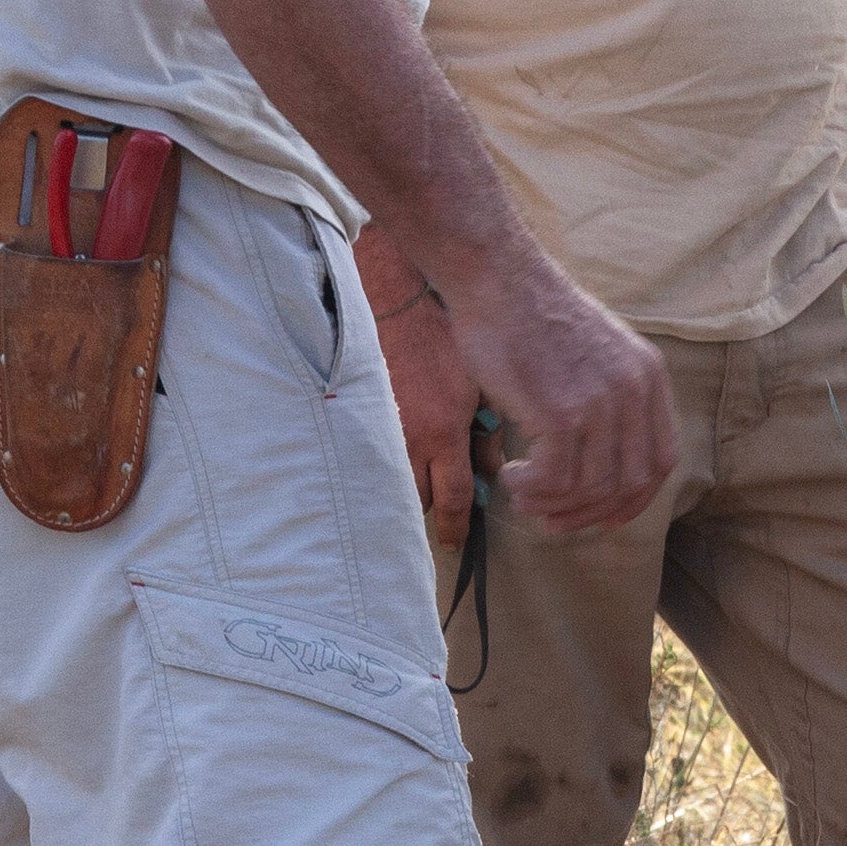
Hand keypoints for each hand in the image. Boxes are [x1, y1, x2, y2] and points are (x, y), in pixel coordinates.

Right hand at [368, 280, 475, 550]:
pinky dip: (381, 466)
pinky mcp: (356, 420)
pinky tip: (388, 460)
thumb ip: (485, 432)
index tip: (458, 543)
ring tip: (415, 484)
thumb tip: (490, 471)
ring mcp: (378, 432)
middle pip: (417, 503)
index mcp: (444, 432)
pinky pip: (369, 460)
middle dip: (429, 510)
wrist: (396, 302)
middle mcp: (409, 441)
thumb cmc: (444, 338)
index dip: (457, 528)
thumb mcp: (480, 385)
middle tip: (439, 511)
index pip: (454, 500)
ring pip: (390, 486)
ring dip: (405, 489)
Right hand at [443, 258, 675, 536]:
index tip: (600, 514)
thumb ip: (608, 398)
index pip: (661, 461)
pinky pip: (556, 481)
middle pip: (630, 483)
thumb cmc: (531, 314)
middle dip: (589, 513)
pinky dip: (531, 490)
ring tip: (522, 493)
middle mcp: (634, 391)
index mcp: (649, 375)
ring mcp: (601, 402)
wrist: (498, 277)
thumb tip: (596, 464)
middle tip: (550, 517)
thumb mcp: (596, 350)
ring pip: (591, 489)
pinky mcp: (563, 412)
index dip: (633, 498)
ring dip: (552, 504)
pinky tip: (510, 475)